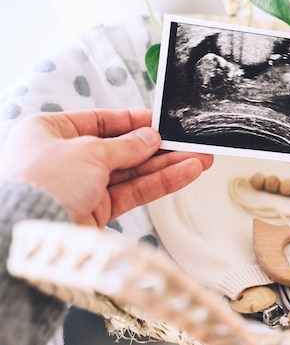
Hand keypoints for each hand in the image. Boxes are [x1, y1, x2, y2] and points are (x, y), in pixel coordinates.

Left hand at [0, 109, 212, 226]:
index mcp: (50, 132)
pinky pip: (133, 192)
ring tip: (199, 158)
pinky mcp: (94, 211)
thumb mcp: (88, 150)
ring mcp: (80, 186)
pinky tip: (185, 172)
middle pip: (122, 148)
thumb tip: (150, 138)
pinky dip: (159, 183)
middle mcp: (65, 159)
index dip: (134, 121)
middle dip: (158, 147)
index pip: (100, 121)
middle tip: (189, 142)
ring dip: (166, 166)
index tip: (161, 121)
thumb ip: (126, 145)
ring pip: (132, 172)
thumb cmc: (39, 182)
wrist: (26, 232)